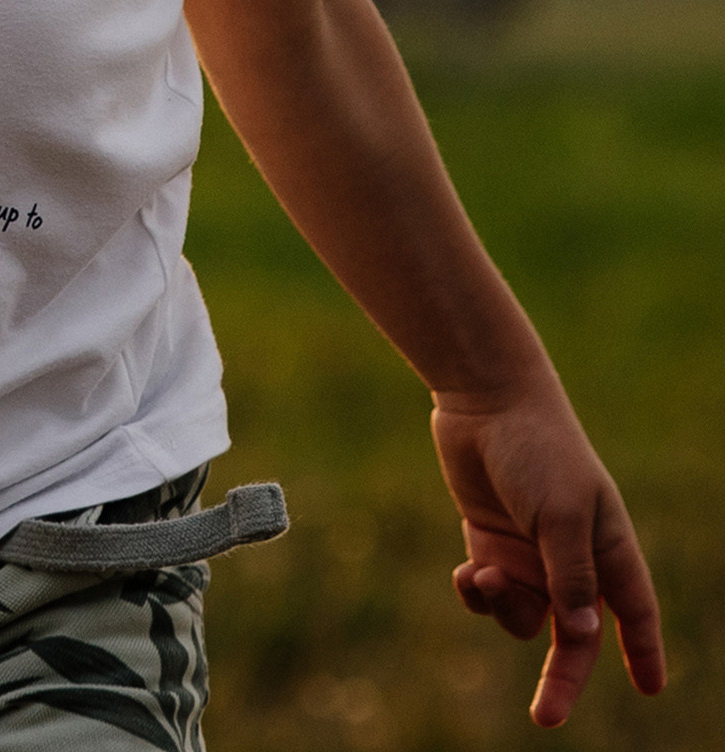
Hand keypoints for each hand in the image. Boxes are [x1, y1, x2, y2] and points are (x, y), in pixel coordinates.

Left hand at [432, 385, 665, 726]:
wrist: (485, 401)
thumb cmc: (537, 451)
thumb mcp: (562, 514)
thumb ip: (570, 577)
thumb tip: (578, 637)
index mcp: (608, 547)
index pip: (634, 612)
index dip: (643, 650)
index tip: (650, 689)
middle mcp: (572, 558)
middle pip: (574, 636)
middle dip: (562, 677)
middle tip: (545, 717)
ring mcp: (530, 553)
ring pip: (524, 617)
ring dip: (503, 608)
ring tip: (484, 573)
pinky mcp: (491, 543)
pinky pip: (488, 595)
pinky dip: (477, 593)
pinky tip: (468, 574)